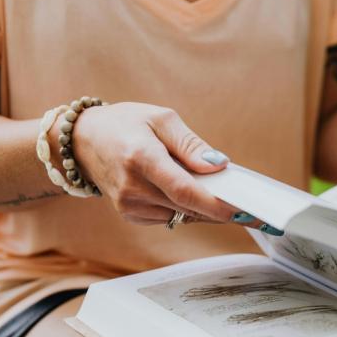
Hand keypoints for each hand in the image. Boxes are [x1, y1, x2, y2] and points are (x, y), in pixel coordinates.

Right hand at [60, 102, 277, 232]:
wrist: (83, 141)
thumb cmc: (125, 124)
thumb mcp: (161, 119)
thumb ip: (191, 145)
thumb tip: (219, 165)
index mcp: (141, 158)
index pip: (186, 191)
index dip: (217, 204)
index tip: (244, 210)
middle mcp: (132, 187)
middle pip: (188, 208)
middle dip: (222, 209)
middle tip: (253, 209)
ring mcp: (129, 206)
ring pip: (182, 216)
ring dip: (206, 209)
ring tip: (224, 195)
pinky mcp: (130, 215)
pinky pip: (170, 218)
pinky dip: (187, 209)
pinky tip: (194, 196)